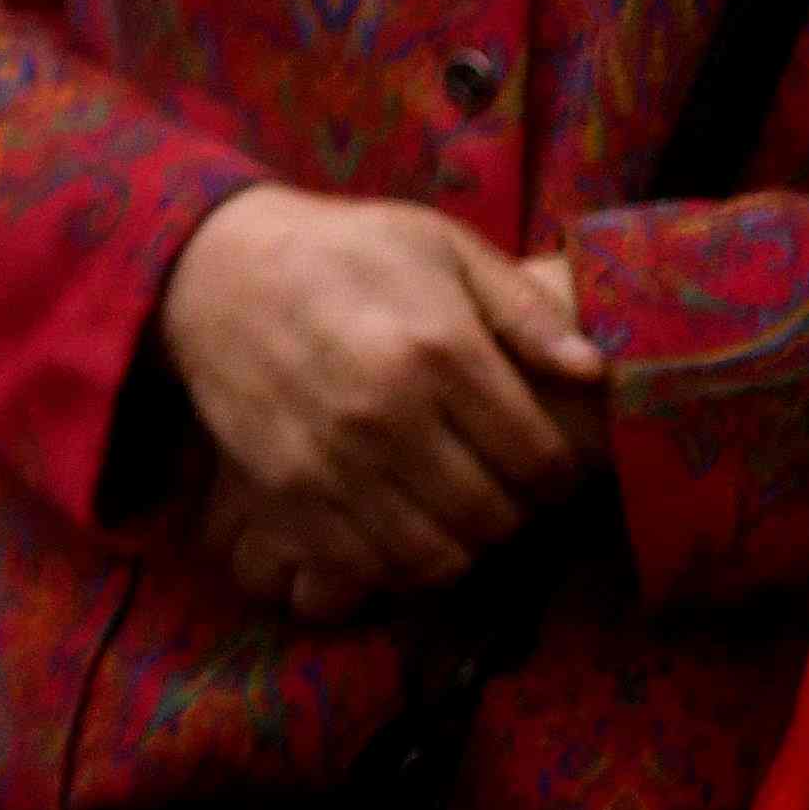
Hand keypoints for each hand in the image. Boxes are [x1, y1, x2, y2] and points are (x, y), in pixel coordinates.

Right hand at [163, 188, 600, 618]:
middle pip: (491, 512)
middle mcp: (388, 413)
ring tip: (457, 513)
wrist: (213, 267)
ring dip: (459, 544)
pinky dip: (395, 562)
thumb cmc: (343, 250)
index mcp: (439, 350)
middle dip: (514, 512)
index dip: (560, 474)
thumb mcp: (443, 246)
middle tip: (504, 491)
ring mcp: (330, 459)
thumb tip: (594, 371)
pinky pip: (364, 563)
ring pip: (433, 552)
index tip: (550, 467)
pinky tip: (401, 526)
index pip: (538, 457)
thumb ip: (524, 309)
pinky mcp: (282, 490)